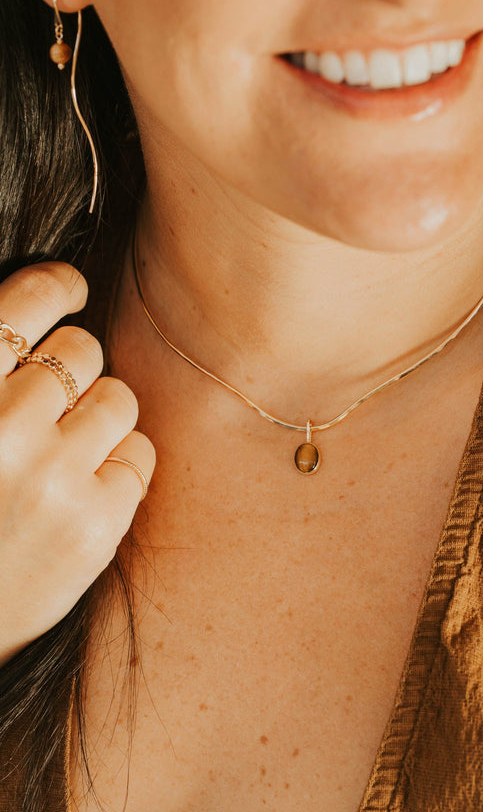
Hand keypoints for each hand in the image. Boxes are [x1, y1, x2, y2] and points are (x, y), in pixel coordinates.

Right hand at [0, 261, 154, 666]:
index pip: (26, 302)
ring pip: (118, 397)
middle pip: (82, 349)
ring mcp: (51, 479)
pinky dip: (118, 464)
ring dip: (98, 416)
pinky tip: (82, 490)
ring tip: (64, 452)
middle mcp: (1, 426)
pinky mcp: (95, 525)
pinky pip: (140, 453)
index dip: (57, 285)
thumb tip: (50, 295)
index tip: (70, 288)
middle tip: (50, 406)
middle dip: (72, 370)